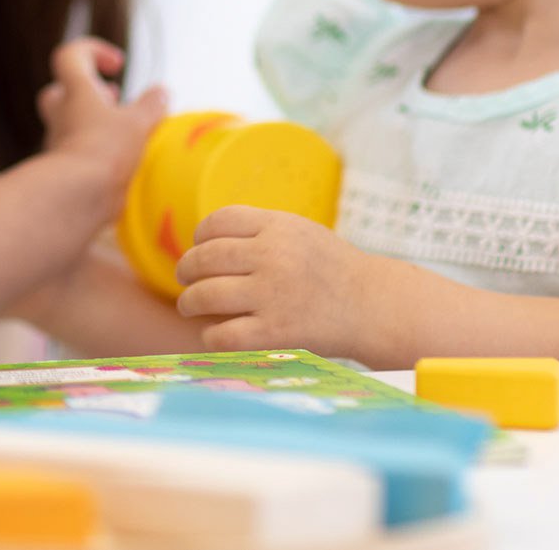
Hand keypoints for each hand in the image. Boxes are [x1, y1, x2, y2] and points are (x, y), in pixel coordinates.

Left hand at [36, 37, 166, 197]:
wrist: (77, 197)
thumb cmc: (106, 150)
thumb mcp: (138, 122)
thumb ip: (151, 105)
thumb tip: (161, 92)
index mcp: (75, 91)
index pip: (70, 56)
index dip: (92, 51)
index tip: (117, 65)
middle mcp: (62, 114)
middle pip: (65, 89)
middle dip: (91, 91)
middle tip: (115, 100)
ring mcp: (59, 142)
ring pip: (72, 122)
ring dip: (97, 122)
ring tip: (127, 132)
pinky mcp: (64, 170)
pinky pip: (79, 150)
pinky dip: (99, 150)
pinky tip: (122, 160)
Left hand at [175, 206, 375, 357]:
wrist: (373, 305)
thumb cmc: (331, 268)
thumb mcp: (299, 232)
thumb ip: (258, 231)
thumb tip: (204, 241)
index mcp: (277, 227)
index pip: (218, 221)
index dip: (200, 235)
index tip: (199, 247)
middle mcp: (272, 257)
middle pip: (204, 257)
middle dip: (186, 269)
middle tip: (185, 278)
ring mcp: (272, 295)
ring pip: (205, 295)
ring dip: (189, 302)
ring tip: (190, 306)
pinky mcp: (275, 332)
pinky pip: (222, 335)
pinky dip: (210, 336)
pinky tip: (214, 333)